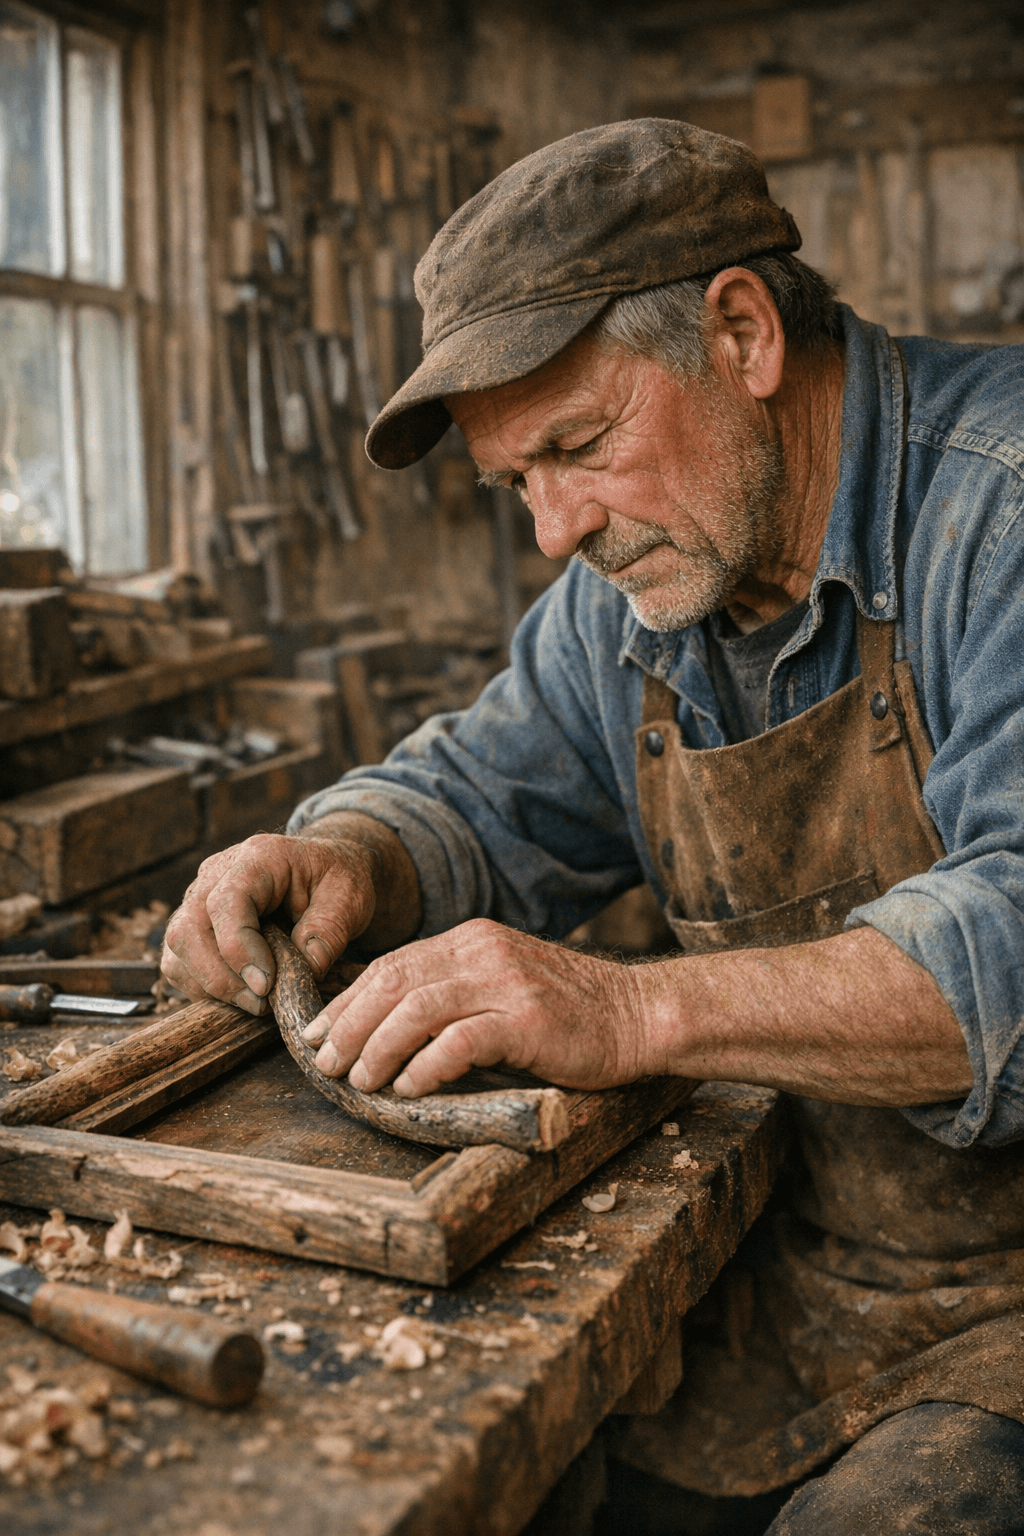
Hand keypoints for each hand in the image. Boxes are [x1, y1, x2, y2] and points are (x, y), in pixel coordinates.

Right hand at [162, 832, 377, 1012]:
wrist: (325, 871)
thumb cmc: (335, 880)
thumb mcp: (349, 898)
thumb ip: (329, 931)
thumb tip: (306, 969)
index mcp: (258, 857)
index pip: (226, 902)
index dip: (238, 948)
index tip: (265, 985)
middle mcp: (217, 873)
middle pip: (189, 929)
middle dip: (221, 977)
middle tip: (261, 1003)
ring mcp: (199, 898)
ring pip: (178, 950)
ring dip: (211, 986)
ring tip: (257, 1002)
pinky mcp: (195, 925)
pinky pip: (179, 963)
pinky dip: (203, 987)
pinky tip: (240, 994)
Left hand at [300, 918, 656, 1095]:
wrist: (638, 1015)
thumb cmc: (568, 1013)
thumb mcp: (501, 986)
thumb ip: (453, 994)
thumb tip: (385, 1027)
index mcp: (471, 940)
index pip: (392, 965)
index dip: (346, 1000)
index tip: (316, 1033)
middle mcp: (482, 952)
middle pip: (393, 981)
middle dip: (348, 1024)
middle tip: (323, 1062)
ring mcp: (506, 983)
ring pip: (417, 1008)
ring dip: (378, 1047)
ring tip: (359, 1079)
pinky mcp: (527, 1019)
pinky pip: (460, 1039)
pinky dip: (426, 1065)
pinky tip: (410, 1087)